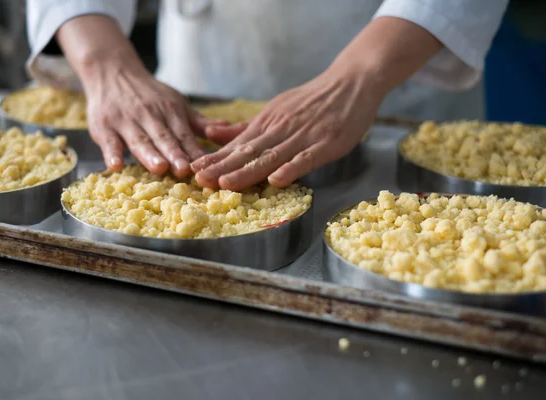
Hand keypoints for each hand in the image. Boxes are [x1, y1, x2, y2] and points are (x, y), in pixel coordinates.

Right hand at [84, 60, 225, 176]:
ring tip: (159, 167)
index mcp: (169, 111)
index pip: (183, 134)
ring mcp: (125, 121)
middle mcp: (149, 115)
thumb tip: (227, 129)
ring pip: (139, 140)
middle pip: (163, 137)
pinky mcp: (104, 126)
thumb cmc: (150, 94)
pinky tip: (115, 165)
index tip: (203, 165)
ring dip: (149, 154)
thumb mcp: (176, 103)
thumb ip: (198, 122)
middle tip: (184, 169)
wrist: (112, 72)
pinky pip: (108, 141)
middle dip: (174, 153)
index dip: (192, 150)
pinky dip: (111, 152)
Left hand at [191, 71, 382, 189]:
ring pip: (271, 156)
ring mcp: (303, 136)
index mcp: (267, 123)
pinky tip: (277, 180)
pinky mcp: (326, 143)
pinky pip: (306, 158)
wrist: (350, 82)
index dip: (216, 159)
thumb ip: (246, 126)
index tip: (194, 171)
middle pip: (248, 153)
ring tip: (226, 184)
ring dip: (248, 171)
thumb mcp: (275, 109)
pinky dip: (291, 168)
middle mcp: (281, 129)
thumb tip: (212, 134)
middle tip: (201, 181)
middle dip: (223, 168)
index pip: (237, 145)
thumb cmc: (312, 100)